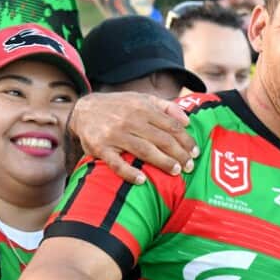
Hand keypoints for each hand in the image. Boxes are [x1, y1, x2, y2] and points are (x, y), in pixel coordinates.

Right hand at [69, 92, 198, 184]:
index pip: (171, 126)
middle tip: (189, 166)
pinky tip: (142, 180)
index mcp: (142, 108)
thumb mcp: (141, 99)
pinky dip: (129, 172)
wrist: (83, 109)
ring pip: (144, 150)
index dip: (186, 140)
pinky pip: (116, 163)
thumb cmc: (119, 107)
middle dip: (179, 154)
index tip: (196, 153)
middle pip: (161, 139)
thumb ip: (166, 107)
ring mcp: (114, 135)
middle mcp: (130, 120)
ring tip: (175, 171)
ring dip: (162, 162)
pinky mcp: (100, 148)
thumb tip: (187, 121)